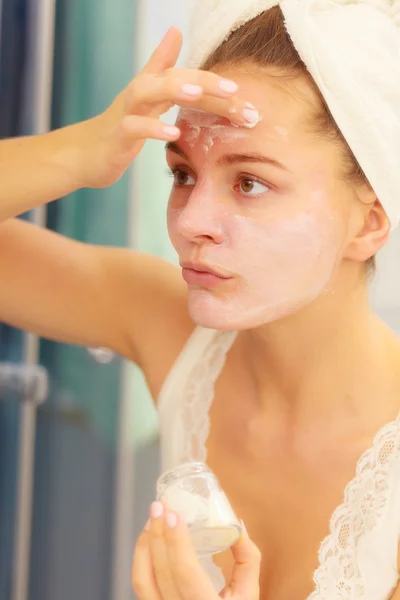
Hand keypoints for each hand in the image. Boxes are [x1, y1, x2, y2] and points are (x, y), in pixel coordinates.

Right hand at [73, 27, 254, 188]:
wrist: (87, 154)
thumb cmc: (121, 126)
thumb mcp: (145, 96)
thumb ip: (161, 65)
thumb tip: (175, 31)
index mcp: (153, 88)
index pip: (189, 81)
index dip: (216, 87)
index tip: (246, 99)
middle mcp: (140, 93)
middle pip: (173, 78)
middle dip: (204, 83)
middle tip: (234, 90)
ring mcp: (127, 113)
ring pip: (148, 93)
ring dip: (174, 90)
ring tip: (199, 93)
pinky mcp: (117, 135)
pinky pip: (134, 128)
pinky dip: (152, 129)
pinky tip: (173, 134)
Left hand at [132, 501, 260, 599]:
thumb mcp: (249, 593)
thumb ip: (247, 558)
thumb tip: (237, 522)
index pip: (185, 572)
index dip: (177, 542)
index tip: (174, 514)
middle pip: (160, 571)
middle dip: (157, 533)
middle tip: (159, 505)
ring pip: (142, 580)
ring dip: (145, 545)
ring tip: (152, 519)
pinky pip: (141, 585)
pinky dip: (141, 558)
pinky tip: (149, 539)